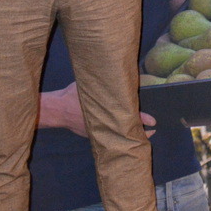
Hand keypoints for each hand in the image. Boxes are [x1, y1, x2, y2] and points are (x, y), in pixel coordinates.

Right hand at [41, 81, 156, 136]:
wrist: (57, 109)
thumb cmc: (74, 95)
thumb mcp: (94, 86)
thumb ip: (110, 83)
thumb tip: (126, 76)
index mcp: (108, 111)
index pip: (130, 116)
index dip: (144, 118)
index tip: (154, 122)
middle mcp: (106, 123)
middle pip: (128, 129)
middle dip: (141, 131)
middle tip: (154, 131)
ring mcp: (99, 131)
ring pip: (119, 134)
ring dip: (130, 134)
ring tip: (144, 135)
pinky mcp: (92, 135)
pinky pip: (108, 135)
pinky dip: (117, 134)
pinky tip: (124, 134)